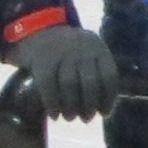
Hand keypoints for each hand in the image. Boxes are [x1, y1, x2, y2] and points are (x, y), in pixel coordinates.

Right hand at [2, 19, 121, 121]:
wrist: (38, 28)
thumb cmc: (68, 50)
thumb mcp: (87, 52)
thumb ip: (96, 74)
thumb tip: (102, 109)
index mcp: (97, 46)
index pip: (109, 76)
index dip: (109, 98)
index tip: (104, 113)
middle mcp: (81, 47)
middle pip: (90, 83)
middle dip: (89, 105)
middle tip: (86, 119)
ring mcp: (61, 51)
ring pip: (69, 84)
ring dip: (71, 107)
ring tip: (69, 117)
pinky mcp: (41, 59)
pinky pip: (48, 85)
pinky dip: (52, 103)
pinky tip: (54, 115)